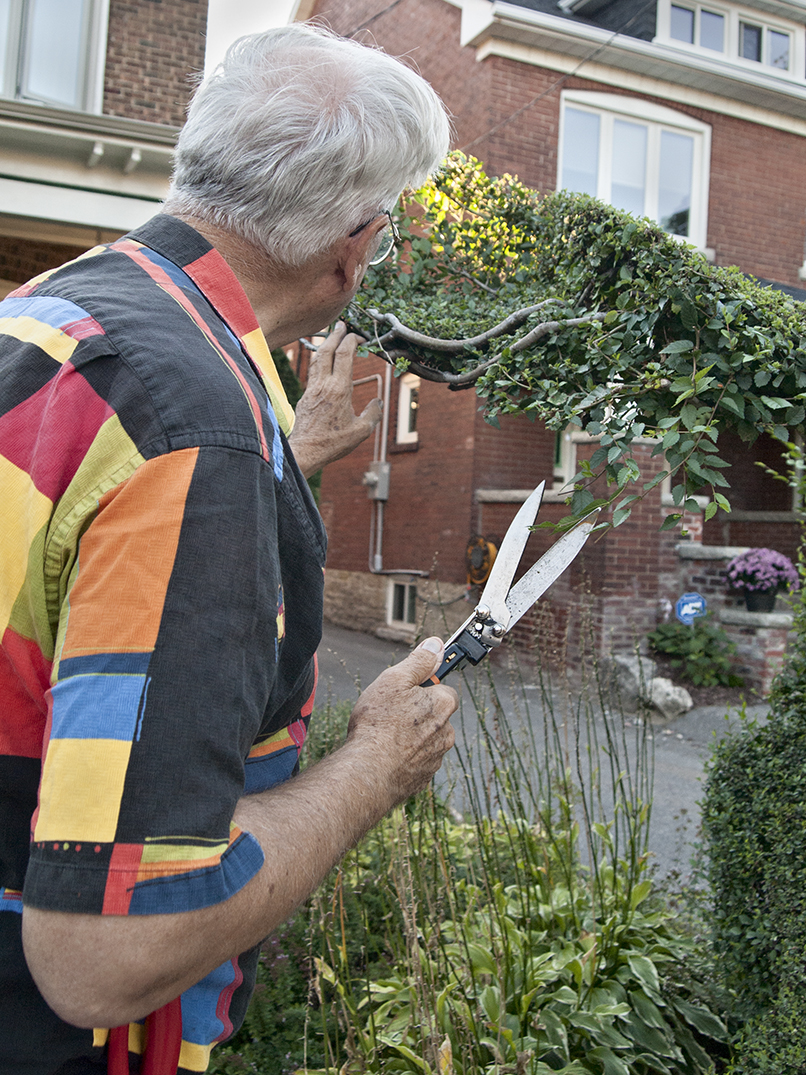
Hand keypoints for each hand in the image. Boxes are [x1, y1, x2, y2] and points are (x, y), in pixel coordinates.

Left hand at [288, 322, 381, 476]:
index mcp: (339, 389)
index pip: (345, 355)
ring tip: (332, 337)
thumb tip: (378, 402)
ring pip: (317, 359)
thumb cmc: (333, 443)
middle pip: (327, 350)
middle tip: (343, 325)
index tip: (360, 337)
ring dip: (325, 344)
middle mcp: (323, 385)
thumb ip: (373, 414)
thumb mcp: (361, 431)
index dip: (352, 341)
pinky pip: (312, 372)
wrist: (306, 450)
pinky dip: (319, 361)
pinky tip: (323, 363)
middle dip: (336, 334)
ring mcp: (311, 389)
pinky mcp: (304, 396)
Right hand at [345, 638, 457, 805]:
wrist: (367, 772)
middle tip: (389, 713)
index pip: (443, 689)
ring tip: (383, 735)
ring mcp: (435, 758)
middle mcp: (446, 733)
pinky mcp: (422, 777)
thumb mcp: (394, 680)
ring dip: (409, 736)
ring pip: (425, 739)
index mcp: (443, 705)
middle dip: (415, 713)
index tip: (405, 691)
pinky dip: (403, 756)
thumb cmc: (378, 724)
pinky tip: (384, 754)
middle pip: (434, 715)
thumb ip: (418, 662)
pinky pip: (415, 760)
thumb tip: (435, 646)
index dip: (422, 688)